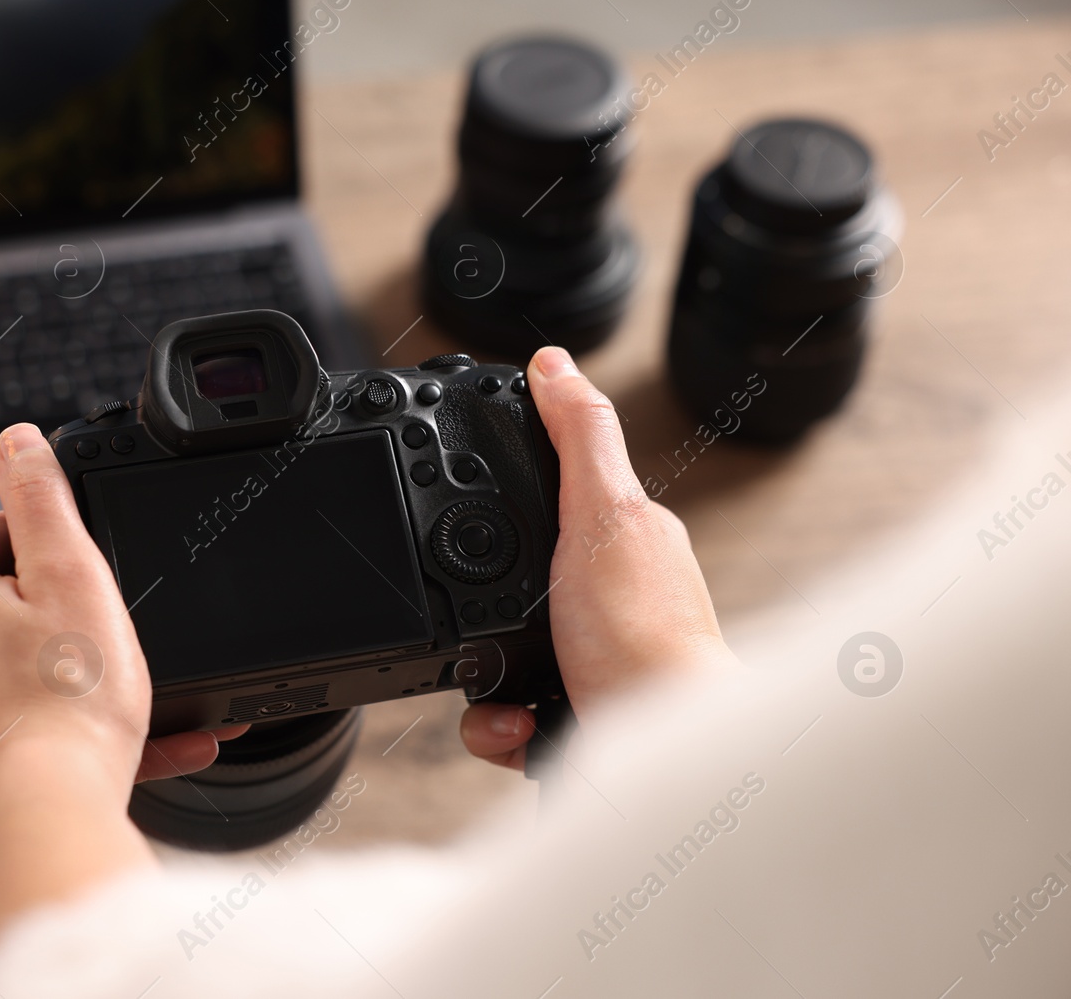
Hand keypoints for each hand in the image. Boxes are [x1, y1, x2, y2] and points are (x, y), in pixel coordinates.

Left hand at [0, 422, 243, 953]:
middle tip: (119, 639)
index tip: (94, 576)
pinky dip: (79, 733)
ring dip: (86, 681)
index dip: (57, 550)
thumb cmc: (63, 706)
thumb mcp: (71, 573)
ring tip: (146, 699)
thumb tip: (18, 440)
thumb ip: (42, 497)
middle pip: (9, 606)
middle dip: (72, 618)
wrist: (46, 821)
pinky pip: (29, 732)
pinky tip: (150, 746)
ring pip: (23, 674)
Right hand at [461, 347, 738, 768]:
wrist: (663, 759)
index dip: (501, 498)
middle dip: (477, 607)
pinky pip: (500, 713)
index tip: (460, 503)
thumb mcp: (604, 515)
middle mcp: (607, 601)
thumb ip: (579, 437)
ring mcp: (588, 662)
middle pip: (505, 582)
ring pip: (494, 652)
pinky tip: (517, 724)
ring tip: (504, 686)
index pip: (547, 496)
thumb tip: (555, 363)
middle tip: (486, 619)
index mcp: (623, 542)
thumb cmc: (649, 641)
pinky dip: (497, 723)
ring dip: (482, 677)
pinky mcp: (568, 719)